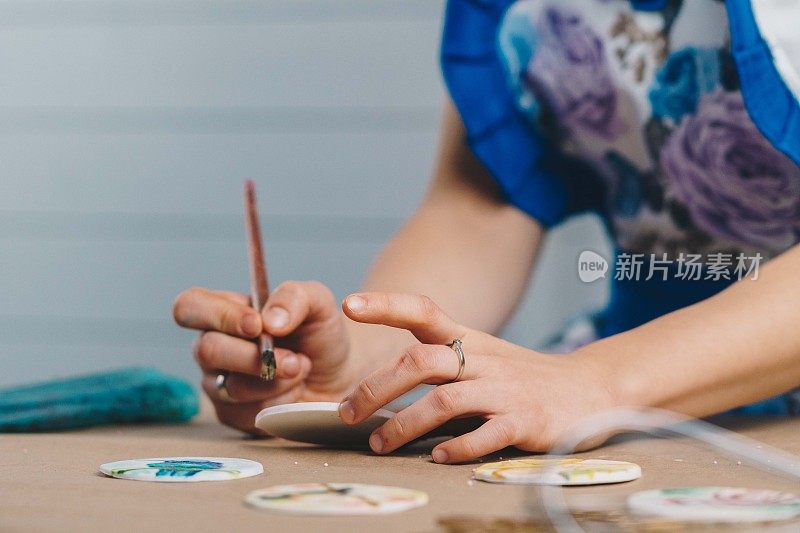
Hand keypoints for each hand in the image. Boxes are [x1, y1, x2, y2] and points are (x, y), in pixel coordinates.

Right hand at [173, 281, 353, 432]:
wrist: (338, 377)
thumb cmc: (320, 335)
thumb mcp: (318, 303)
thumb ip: (293, 297)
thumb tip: (269, 320)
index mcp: (225, 311)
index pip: (190, 306)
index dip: (219, 316)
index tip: (258, 326)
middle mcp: (213, 345)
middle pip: (206, 350)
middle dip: (256, 357)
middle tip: (293, 359)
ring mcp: (218, 382)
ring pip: (231, 387)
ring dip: (276, 380)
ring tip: (300, 370)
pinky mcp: (231, 414)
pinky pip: (245, 414)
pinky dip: (278, 402)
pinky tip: (293, 392)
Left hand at [338, 293, 617, 462]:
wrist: (591, 389)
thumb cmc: (523, 376)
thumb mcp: (482, 355)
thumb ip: (439, 362)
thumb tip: (379, 387)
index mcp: (470, 340)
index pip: (424, 310)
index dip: (387, 304)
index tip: (350, 304)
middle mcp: (483, 360)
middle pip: (420, 361)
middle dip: (376, 387)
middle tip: (348, 412)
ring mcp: (505, 390)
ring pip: (444, 401)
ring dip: (404, 425)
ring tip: (380, 444)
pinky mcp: (526, 421)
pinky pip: (486, 435)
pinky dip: (458, 448)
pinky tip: (438, 457)